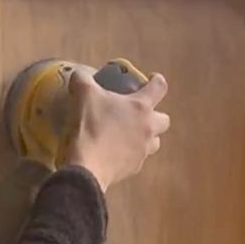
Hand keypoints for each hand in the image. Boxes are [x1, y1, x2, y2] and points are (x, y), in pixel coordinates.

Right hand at [65, 70, 169, 191]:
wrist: (88, 168)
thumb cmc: (91, 126)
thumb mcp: (84, 96)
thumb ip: (83, 80)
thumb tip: (79, 74)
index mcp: (141, 106)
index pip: (159, 87)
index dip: (157, 81)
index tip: (152, 79)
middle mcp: (148, 128)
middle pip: (164, 120)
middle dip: (155, 116)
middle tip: (139, 114)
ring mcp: (143, 151)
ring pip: (155, 142)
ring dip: (147, 137)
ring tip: (130, 136)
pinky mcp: (134, 168)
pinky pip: (138, 159)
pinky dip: (131, 155)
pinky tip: (117, 154)